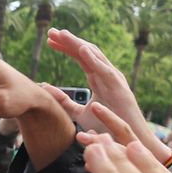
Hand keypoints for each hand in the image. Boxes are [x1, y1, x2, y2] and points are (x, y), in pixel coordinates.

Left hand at [44, 29, 171, 163]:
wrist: (125, 141)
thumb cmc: (107, 126)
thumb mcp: (80, 113)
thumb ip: (64, 101)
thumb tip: (45, 88)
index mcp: (98, 79)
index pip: (80, 58)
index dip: (65, 47)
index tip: (49, 39)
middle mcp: (106, 75)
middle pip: (86, 53)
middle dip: (69, 41)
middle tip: (51, 31)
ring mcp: (114, 80)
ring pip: (95, 57)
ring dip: (78, 45)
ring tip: (63, 35)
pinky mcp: (119, 88)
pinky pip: (105, 71)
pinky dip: (94, 59)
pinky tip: (82, 49)